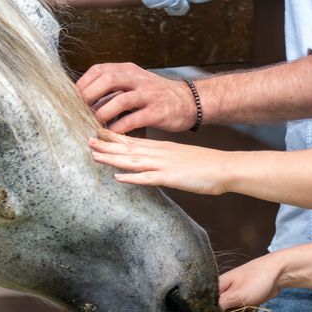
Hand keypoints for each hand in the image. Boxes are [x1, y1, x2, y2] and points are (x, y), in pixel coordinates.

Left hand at [76, 62, 197, 133]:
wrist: (188, 101)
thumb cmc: (155, 94)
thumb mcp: (134, 82)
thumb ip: (113, 87)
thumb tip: (83, 98)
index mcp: (129, 70)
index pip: (100, 69)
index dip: (83, 83)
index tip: (72, 97)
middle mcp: (138, 79)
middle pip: (109, 79)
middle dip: (90, 95)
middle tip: (78, 110)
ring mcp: (149, 94)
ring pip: (121, 100)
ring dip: (103, 112)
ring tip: (94, 122)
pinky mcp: (157, 111)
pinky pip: (135, 119)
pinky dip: (120, 127)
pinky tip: (111, 132)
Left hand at [89, 128, 234, 194]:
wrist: (224, 167)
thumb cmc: (204, 164)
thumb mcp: (179, 156)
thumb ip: (163, 158)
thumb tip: (149, 162)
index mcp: (161, 148)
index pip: (132, 141)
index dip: (113, 138)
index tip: (97, 133)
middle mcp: (159, 153)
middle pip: (128, 149)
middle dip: (106, 145)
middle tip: (87, 140)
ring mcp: (164, 165)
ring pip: (133, 161)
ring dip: (113, 158)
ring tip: (95, 155)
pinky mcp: (171, 178)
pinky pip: (148, 179)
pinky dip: (132, 178)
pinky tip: (118, 178)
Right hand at [219, 255, 285, 311]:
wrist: (279, 273)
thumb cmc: (257, 280)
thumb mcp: (237, 295)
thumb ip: (220, 306)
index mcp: (218, 287)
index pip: (208, 307)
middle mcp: (223, 292)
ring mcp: (234, 297)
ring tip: (249, 311)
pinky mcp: (243, 301)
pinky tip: (253, 311)